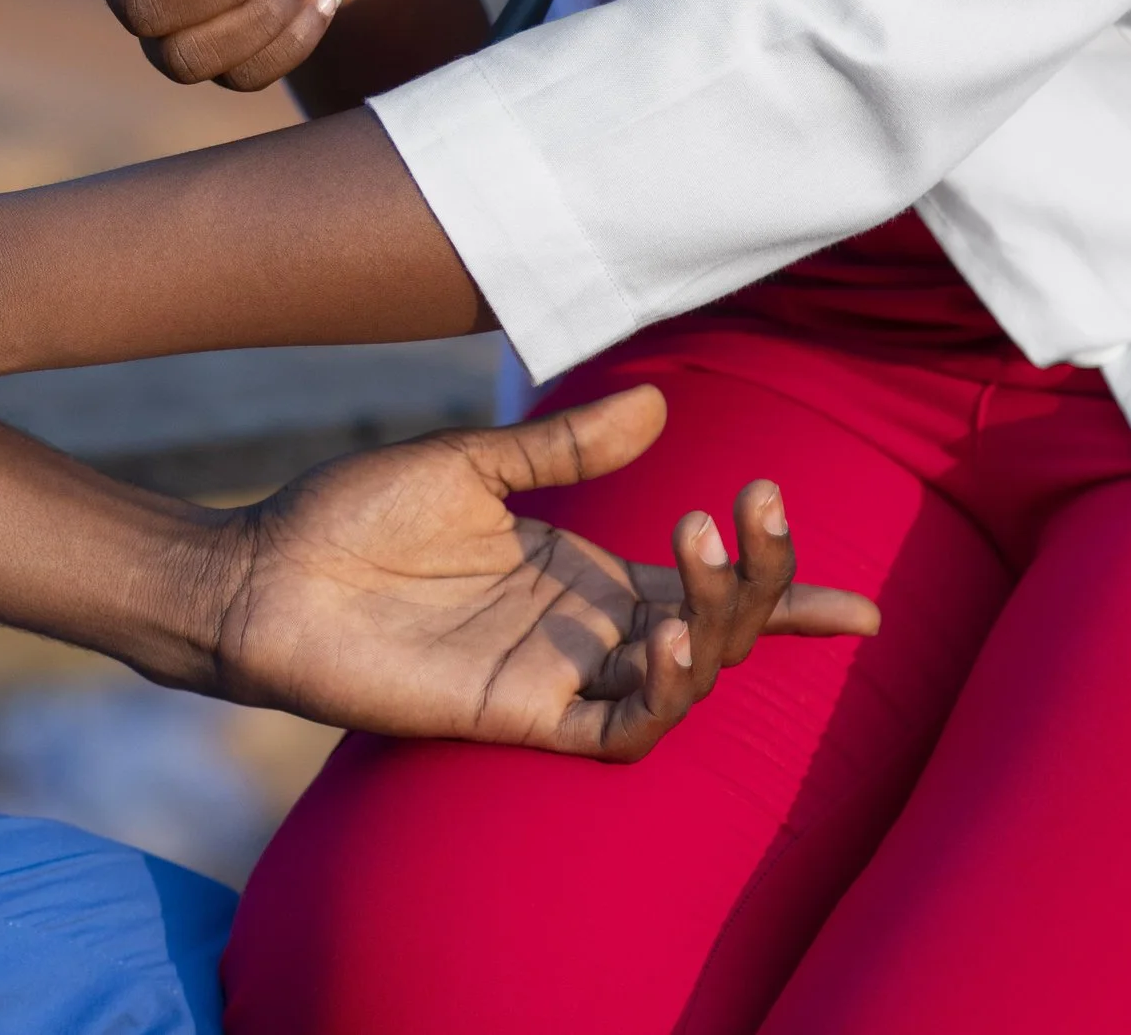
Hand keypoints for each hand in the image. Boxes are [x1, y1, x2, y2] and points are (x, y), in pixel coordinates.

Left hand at [202, 386, 879, 758]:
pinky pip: (616, 728)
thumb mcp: (470, 463)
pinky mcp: (515, 715)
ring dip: (715, 622)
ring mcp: (555, 677)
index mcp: (581, 572)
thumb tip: (660, 404)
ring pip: (683, 677)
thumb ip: (565, 445)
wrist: (265, 572)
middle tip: (748, 508)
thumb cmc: (353, 517)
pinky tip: (669, 640)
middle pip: (715, 628)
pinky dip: (659, 693)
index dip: (782, 594)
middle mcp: (582, 630)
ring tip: (704, 550)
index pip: (706, 590)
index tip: (865, 606)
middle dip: (758, 579)